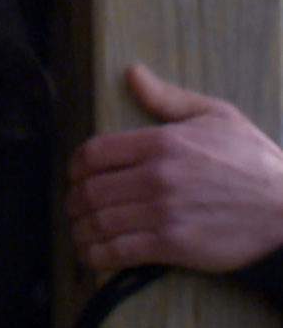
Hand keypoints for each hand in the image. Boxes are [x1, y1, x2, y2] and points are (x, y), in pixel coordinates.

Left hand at [67, 62, 282, 272]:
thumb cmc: (254, 161)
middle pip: (89, 190)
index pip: (93, 153)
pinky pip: (118, 251)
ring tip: (81, 232)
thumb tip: (131, 72)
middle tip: (76, 207)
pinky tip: (92, 255)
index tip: (76, 176)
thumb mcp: (217, 116)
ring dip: (80, 230)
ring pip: (98, 222)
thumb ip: (167, 97)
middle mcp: (156, 176)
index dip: (75, 167)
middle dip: (74, 201)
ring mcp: (163, 212)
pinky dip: (96, 255)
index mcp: (162, 142)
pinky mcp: (173, 245)